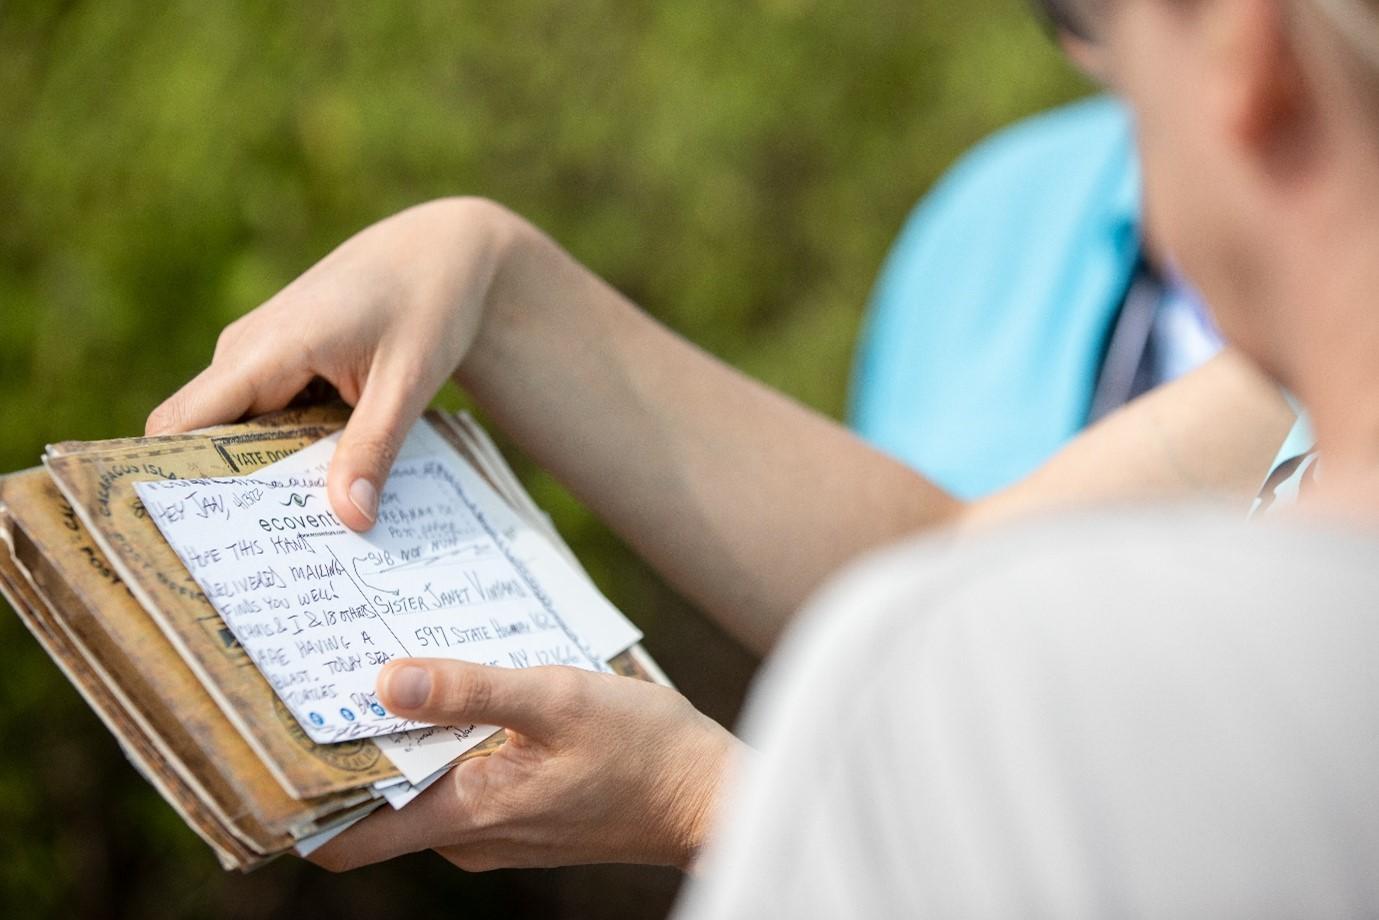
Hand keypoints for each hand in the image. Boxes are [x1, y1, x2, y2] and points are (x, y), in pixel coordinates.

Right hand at [146, 197, 516, 530]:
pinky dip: (284, 458)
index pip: (181, 425)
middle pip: (202, 441)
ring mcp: (259, 359)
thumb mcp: (409, 379)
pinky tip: (315, 500)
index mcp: (265, 348)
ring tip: (287, 549)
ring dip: (258, 483)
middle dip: (220, 500)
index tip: (184, 544)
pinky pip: (264, 422)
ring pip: (235, 436)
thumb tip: (351, 520)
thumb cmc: (429, 304)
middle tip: (251, 569)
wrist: (444, 251)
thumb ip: (374, 448)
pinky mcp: (281, 367)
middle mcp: (246, 352)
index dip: (170, 483)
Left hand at [310, 659, 738, 872]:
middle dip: (354, 743)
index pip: (346, 841)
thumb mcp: (556, 698)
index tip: (276, 739)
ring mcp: (494, 828)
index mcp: (465, 813)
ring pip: (421, 785)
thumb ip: (470, 690)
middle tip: (334, 670)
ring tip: (400, 664)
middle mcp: (468, 833)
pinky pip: (460, 777)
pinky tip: (468, 689)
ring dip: (408, 733)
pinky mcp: (519, 813)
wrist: (708, 795)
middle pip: (378, 803)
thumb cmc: (642, 749)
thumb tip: (384, 682)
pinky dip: (450, 739)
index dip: (302, 800)